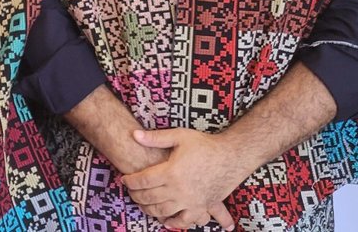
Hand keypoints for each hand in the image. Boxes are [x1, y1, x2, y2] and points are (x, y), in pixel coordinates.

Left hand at [120, 128, 242, 231]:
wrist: (232, 157)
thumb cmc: (205, 145)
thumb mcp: (180, 136)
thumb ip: (156, 138)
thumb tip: (134, 134)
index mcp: (170, 172)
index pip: (142, 180)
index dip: (130, 181)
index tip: (125, 179)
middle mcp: (178, 189)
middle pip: (148, 198)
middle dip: (136, 195)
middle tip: (131, 191)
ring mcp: (190, 201)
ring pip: (162, 211)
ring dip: (148, 209)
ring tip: (143, 203)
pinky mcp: (200, 207)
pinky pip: (183, 221)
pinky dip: (172, 223)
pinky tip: (165, 220)